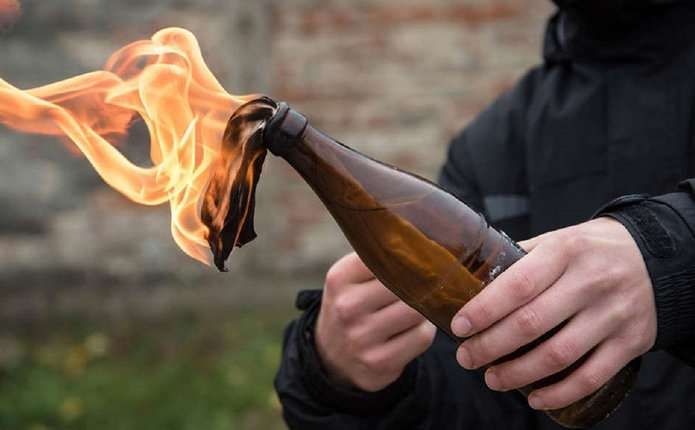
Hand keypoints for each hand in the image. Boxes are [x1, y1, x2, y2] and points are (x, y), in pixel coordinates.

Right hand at [315, 252, 435, 391]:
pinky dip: (425, 330)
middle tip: (430, 280)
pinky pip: (421, 338)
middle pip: (406, 285)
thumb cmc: (351, 305)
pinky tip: (415, 327)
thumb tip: (421, 240)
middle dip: (422, 283)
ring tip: (419, 304)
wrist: (331, 355)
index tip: (421, 254)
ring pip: (417, 312)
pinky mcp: (379, 362)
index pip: (386, 257)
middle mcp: (347, 307)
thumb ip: (376, 258)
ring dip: (425, 307)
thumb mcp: (349, 278)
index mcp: (340, 278)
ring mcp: (361, 338)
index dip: (409, 256)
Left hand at [451, 217, 655, 409]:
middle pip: (532, 323)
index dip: (484, 310)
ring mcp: (613, 314)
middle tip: (467, 357)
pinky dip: (560, 393)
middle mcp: (591, 282)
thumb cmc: (589, 251)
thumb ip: (519, 259)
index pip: (518, 285)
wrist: (655, 258)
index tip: (459, 327)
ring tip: (492, 379)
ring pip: (559, 354)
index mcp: (565, 251)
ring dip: (518, 374)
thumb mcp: (557, 240)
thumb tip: (471, 280)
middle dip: (491, 346)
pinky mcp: (631, 342)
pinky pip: (592, 376)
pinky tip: (535, 398)